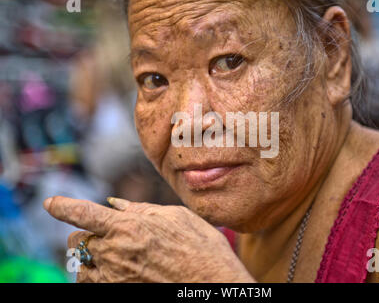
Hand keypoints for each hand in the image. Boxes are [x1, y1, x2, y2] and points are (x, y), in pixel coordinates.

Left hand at [43, 196, 254, 282]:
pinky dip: (94, 274)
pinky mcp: (120, 291)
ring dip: (88, 256)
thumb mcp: (174, 217)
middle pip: (77, 241)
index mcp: (129, 226)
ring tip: (109, 253)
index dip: (63, 205)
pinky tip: (112, 269)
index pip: (83, 213)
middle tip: (102, 234)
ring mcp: (115, 277)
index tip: (50, 203)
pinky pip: (91, 282)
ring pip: (80, 265)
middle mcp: (116, 252)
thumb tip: (114, 204)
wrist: (212, 282)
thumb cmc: (199, 245)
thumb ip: (140, 209)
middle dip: (85, 234)